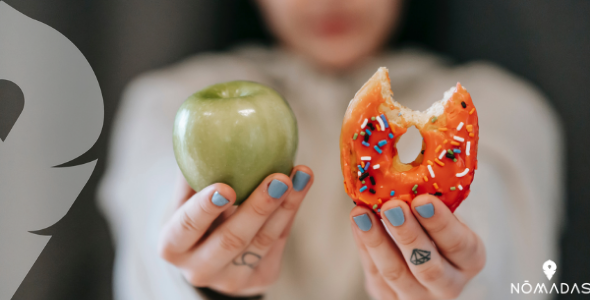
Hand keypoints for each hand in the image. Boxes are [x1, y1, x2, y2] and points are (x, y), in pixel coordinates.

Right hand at [159, 166, 312, 295]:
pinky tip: (301, 185)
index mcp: (172, 246)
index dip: (205, 208)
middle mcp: (199, 269)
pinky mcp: (260, 279)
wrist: (211, 256)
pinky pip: (278, 242)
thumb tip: (204, 127)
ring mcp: (231, 280)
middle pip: (231, 240)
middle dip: (257, 208)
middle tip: (278, 179)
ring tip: (300, 175)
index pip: (187, 228)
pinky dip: (291, 211)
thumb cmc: (195, 214)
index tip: (225, 187)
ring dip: (285, 206)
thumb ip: (192, 172)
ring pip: (262, 242)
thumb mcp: (185, 198)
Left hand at [350, 195, 485, 299]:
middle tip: (392, 206)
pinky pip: (374, 274)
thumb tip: (407, 163)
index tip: (423, 200)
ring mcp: (417, 296)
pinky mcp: (388, 297)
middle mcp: (448, 285)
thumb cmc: (436, 227)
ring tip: (362, 213)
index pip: (459, 245)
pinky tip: (357, 222)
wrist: (424, 258)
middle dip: (408, 235)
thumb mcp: (446, 214)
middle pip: (428, 267)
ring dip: (376, 241)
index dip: (441, 224)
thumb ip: (434, 200)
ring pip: (395, 273)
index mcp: (470, 260)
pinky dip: (364, 246)